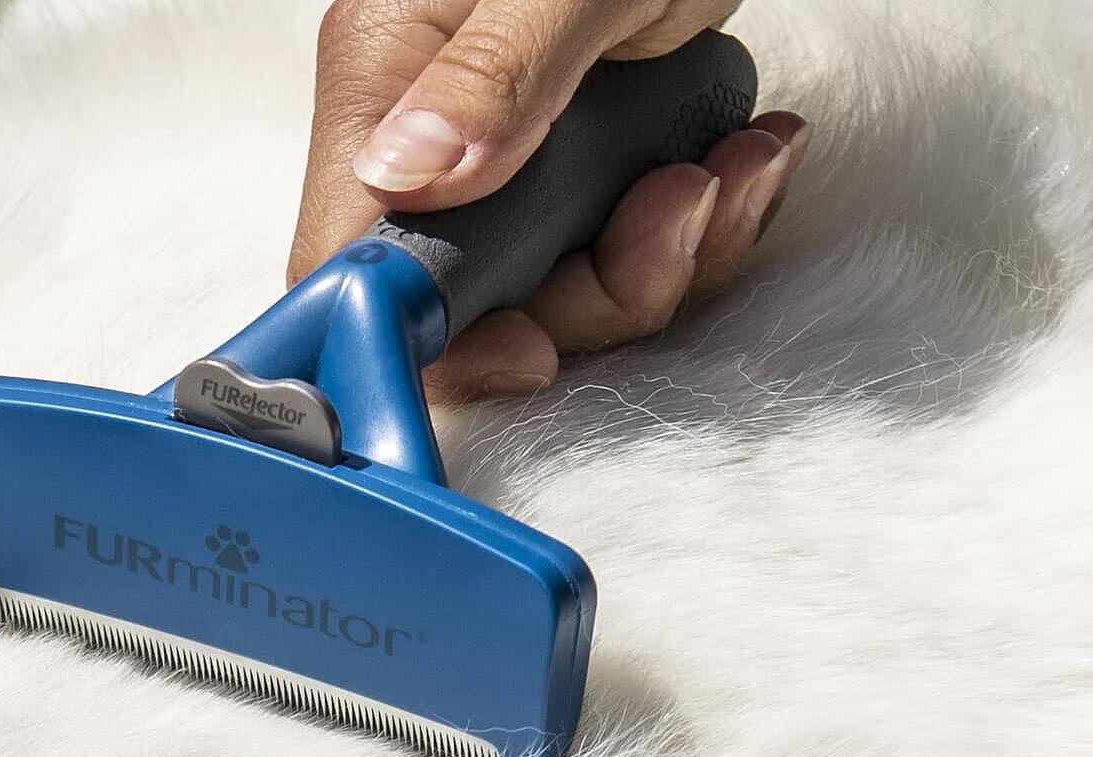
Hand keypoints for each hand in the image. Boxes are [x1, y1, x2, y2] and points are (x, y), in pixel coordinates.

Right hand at [291, 0, 808, 400]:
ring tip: (727, 170)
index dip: (428, 338)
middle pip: (475, 298)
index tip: (529, 347)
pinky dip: (701, 216)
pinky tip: (744, 151)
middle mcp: (433, 117)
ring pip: (563, 280)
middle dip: (594, 290)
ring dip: (668, 252)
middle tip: (677, 211)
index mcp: (387, 72)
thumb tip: (406, 175)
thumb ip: (495, 74)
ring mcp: (511, 138)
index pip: (348, 264)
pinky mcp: (584, 146)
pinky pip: (626, 236)